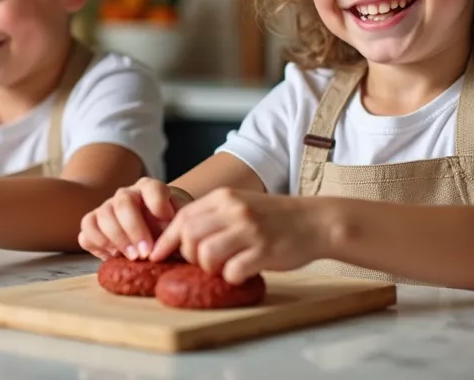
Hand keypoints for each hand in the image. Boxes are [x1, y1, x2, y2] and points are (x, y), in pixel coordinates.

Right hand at [78, 177, 185, 260]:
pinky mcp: (92, 223)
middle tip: (145, 253)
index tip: (166, 220)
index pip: (152, 188)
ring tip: (132, 258)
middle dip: (134, 229)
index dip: (158, 202)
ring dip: (117, 239)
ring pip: (102, 215)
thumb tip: (179, 241)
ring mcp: (106, 208)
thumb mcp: (179, 225)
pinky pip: (86, 228)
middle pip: (123, 203)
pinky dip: (97, 243)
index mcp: (150, 189)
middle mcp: (126, 194)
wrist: (150, 233)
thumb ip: (180, 228)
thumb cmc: (167, 229)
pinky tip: (113, 256)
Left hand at [149, 188, 327, 284]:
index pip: (182, 217)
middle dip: (187, 255)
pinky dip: (231, 277)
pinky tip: (241, 273)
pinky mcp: (264, 251)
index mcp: (224, 197)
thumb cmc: (275, 217)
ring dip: (208, 268)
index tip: (157, 255)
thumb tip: (180, 236)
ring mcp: (250, 230)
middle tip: (200, 263)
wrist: (316, 221)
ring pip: (206, 254)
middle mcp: (234, 210)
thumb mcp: (241, 204)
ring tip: (223, 267)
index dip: (166, 239)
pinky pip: (232, 271)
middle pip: (189, 236)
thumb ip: (214, 215)